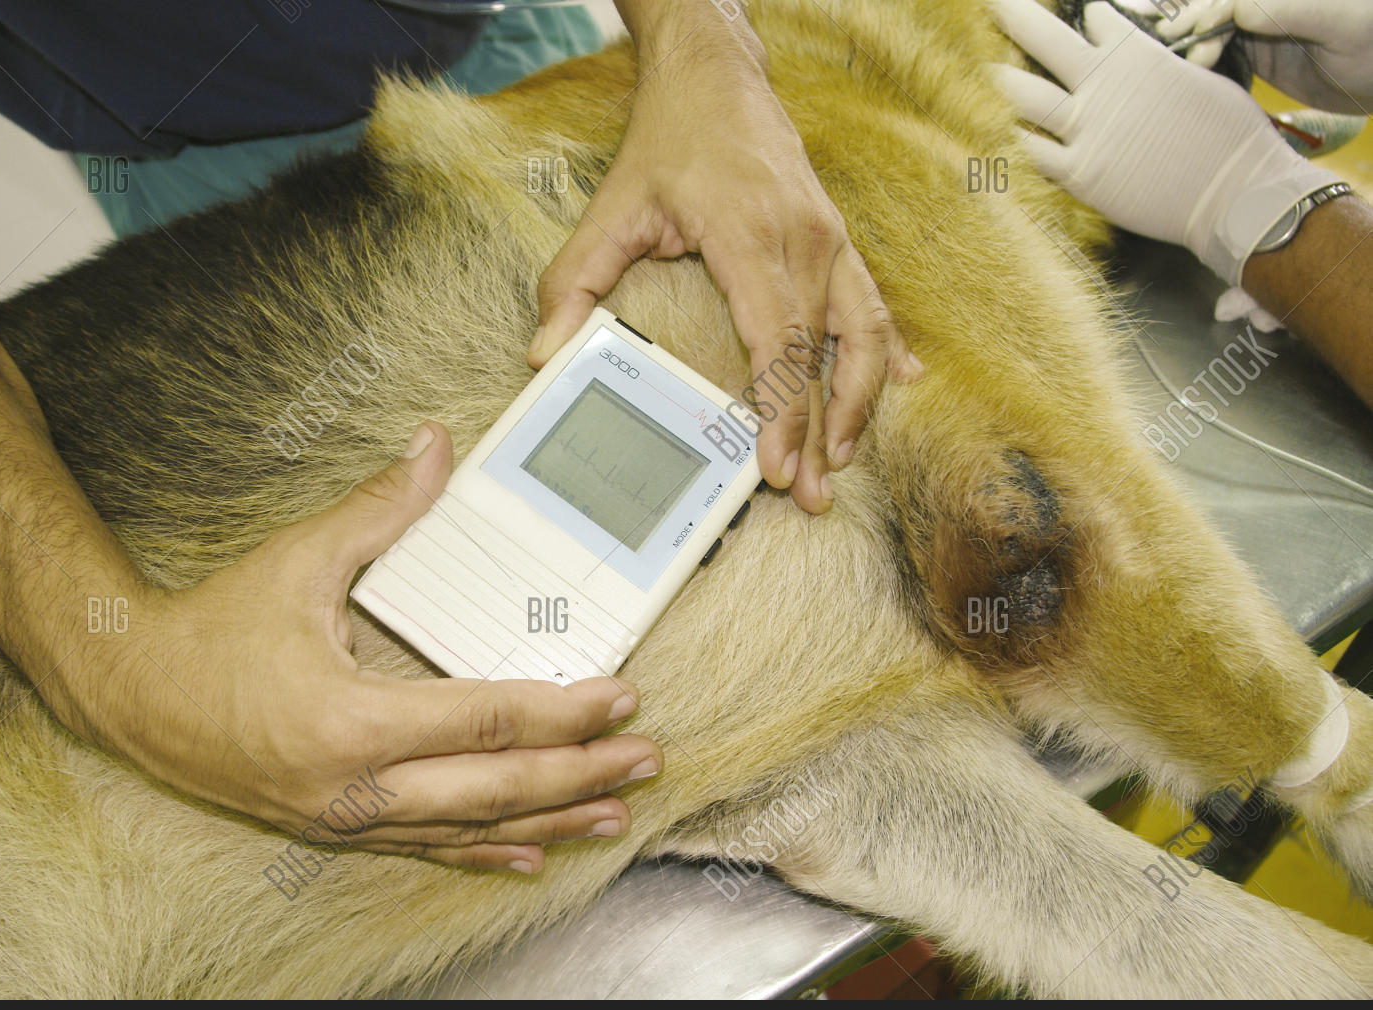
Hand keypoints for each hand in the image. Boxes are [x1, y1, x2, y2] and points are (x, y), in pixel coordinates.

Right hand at [49, 423, 661, 873]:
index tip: (621, 697)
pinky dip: (483, 852)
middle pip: (495, 787)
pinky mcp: (337, 830)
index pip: (486, 720)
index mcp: (350, 721)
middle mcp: (353, 787)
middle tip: (644, 758)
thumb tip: (434, 447)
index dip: (563, 712)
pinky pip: (426, 848)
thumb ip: (379, 510)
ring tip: (613, 811)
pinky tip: (530, 854)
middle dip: (578, 773)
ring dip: (548, 819)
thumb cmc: (214, 630)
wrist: (134, 696)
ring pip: (469, 828)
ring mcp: (346, 819)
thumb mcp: (297, 562)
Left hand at [531, 2, 921, 513]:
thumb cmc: (669, 141)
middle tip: (811, 494)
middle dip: (821, 430)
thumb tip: (544, 350)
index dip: (782, 410)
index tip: (777, 464)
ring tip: (844, 458)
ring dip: (859, 401)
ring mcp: (831, 237)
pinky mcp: (839, 236)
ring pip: (863, 333)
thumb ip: (575, 280)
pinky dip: (886, 349)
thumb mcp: (612, 205)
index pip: (778, 341)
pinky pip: (873, 302)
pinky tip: (903, 384)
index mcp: (752, 236)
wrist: (718, 77)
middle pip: (823, 353)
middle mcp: (805, 239)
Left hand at [989, 0, 1341, 284]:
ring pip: (1024, 95)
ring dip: (1002, 80)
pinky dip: (1019, 140)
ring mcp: (1086, 131)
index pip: (1092, 18)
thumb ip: (1158, 66)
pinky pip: (1033, 152)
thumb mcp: (1200, 78)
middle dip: (1014, 14)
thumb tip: (1150, 60)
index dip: (1079, 12)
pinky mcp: (1080, 173)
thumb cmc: (1231, 135)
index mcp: (1135, 54)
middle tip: (992, 1)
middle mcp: (1102, 86)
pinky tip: (1004, 134)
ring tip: (983, 70)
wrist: (1235, 191)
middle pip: (1042, 39)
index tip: (1070, 12)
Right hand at [1158, 0, 1372, 112]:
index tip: (1194, 38)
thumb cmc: (1372, 40)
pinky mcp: (1263, 56)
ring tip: (1182, 66)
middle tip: (1184, 55)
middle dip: (1196, 29)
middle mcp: (1270, 6)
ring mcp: (1264, 30)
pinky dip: (1208, 64)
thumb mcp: (1336, 20)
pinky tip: (1194, 74)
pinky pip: (1226, 55)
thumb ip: (1286, 9)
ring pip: (1217, 32)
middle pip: (1219, 11)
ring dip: (1195, 46)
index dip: (1209, 13)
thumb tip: (1235, 9)